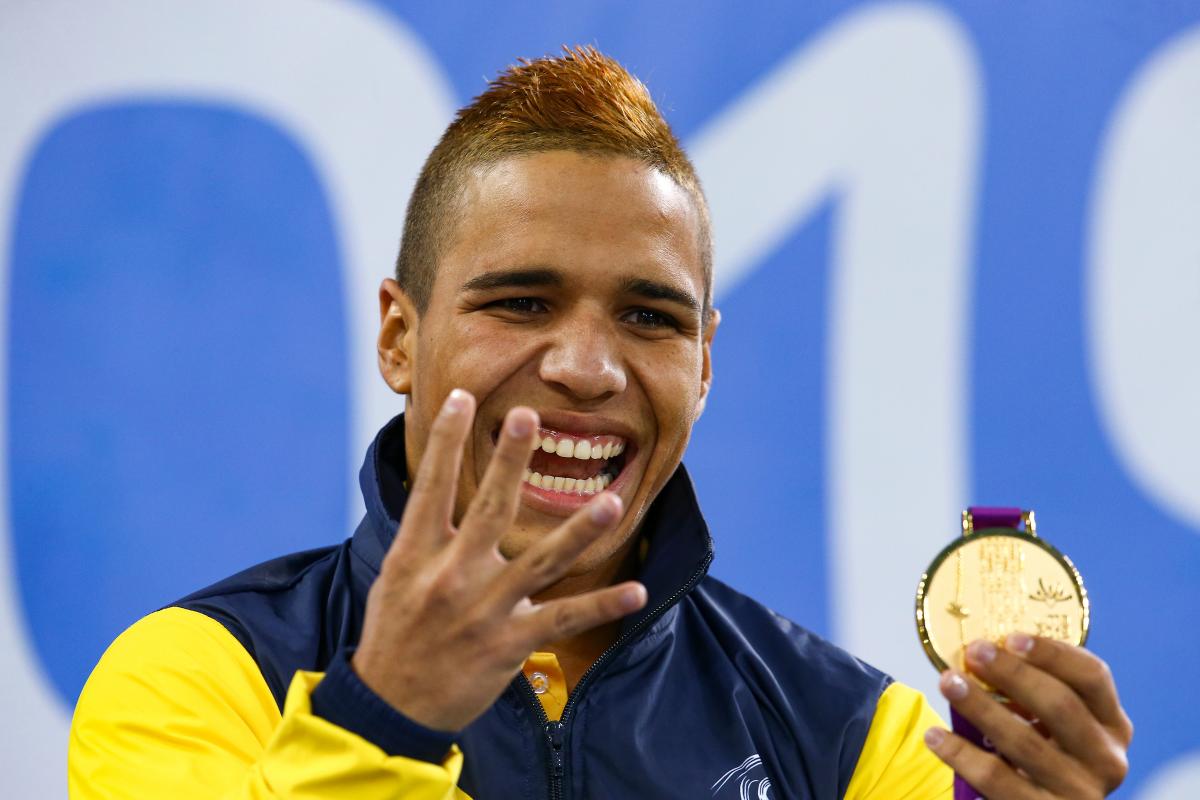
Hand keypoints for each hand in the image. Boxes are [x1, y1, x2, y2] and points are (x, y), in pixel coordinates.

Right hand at [351, 389, 647, 730]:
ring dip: (578, 530)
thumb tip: (439, 490)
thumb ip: (424, 536)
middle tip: (528, 417)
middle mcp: (451, 577)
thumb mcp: (395, 578)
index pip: (432, 486)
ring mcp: (483, 611)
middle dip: (508, 460)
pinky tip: (637, 592)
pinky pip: (563, 619)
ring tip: (612, 501)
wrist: (388, 708)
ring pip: (540, 562)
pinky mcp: (508, 645)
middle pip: (487, 509)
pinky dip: (603, 606)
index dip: (444, 441)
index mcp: (416, 555)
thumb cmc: (394, 634)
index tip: (459, 397)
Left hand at [925, 634, 1132, 798]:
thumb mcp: (1058, 727)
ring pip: (1024, 742)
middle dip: (1012, 674)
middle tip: (973, 653)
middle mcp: (1106, 760)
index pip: (1093, 677)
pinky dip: (961, 754)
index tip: (1010, 637)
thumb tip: (984, 650)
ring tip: (947, 683)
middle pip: (1060, 705)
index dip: (1053, 653)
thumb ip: (1036, 692)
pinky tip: (935, 735)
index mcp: (1113, 725)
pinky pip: (996, 780)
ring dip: (980, 707)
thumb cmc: (1046, 757)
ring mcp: (1080, 793)